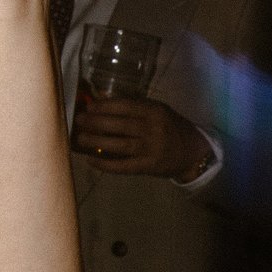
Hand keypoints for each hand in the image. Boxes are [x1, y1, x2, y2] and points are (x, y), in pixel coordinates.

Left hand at [70, 93, 215, 180]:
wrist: (192, 152)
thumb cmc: (172, 127)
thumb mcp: (159, 111)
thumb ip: (136, 107)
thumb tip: (103, 105)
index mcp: (155, 112)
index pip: (126, 106)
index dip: (105, 106)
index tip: (89, 106)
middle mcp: (153, 130)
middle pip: (119, 125)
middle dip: (96, 122)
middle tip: (79, 120)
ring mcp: (150, 150)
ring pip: (119, 145)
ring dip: (96, 142)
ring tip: (80, 138)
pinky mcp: (148, 167)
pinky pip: (123, 166)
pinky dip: (105, 164)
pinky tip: (91, 160)